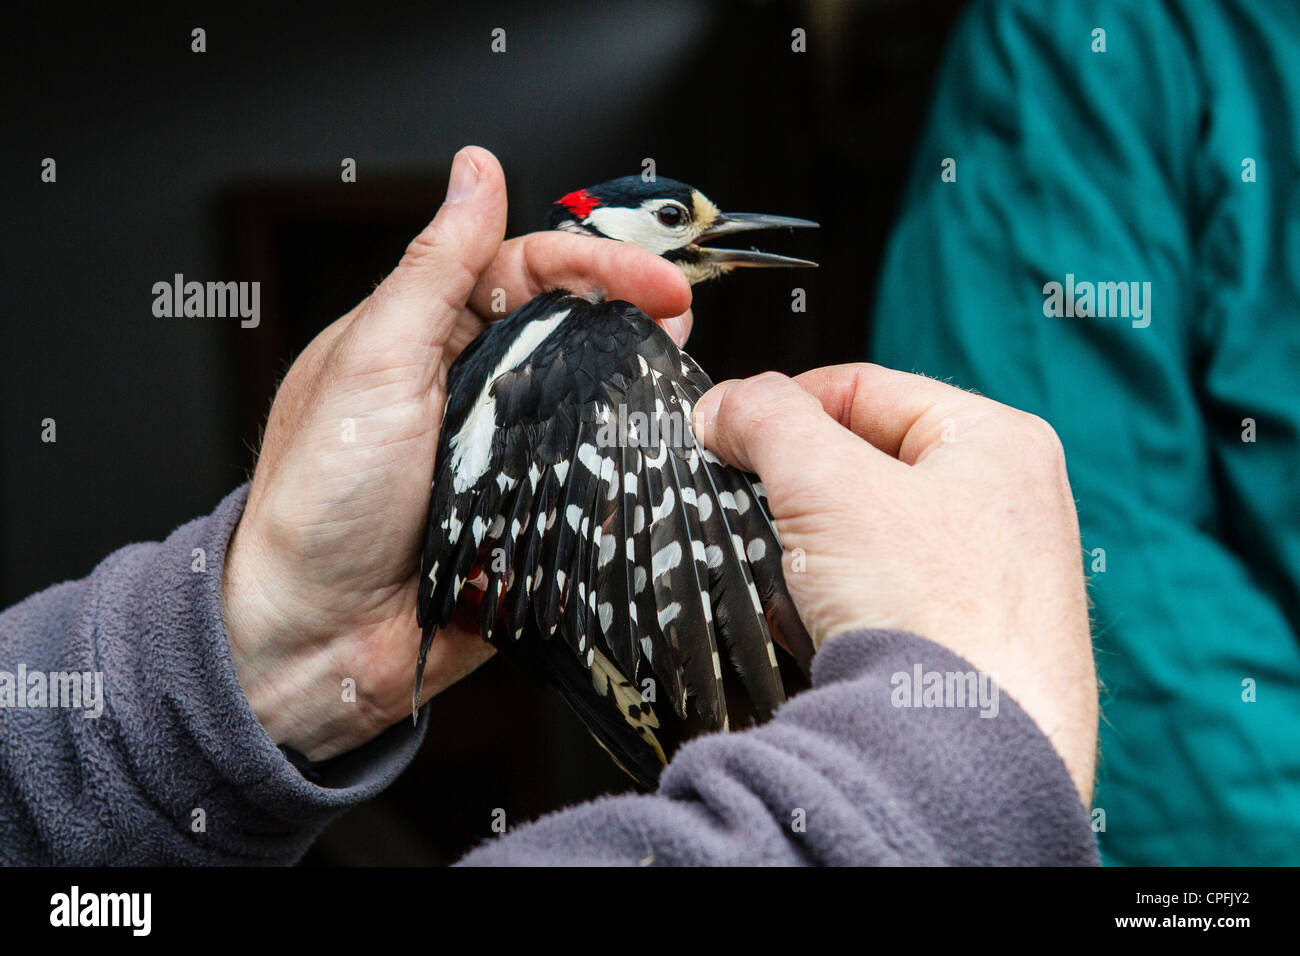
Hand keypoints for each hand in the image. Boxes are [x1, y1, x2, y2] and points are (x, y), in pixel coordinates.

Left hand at [222, 146, 691, 760]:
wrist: (315, 637)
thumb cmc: (318, 502)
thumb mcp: (374, 363)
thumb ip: (436, 269)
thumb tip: (474, 173)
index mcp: (425, 336)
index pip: (527, 270)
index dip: (597, 263)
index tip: (656, 279)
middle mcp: (468, 387)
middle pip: (568, 327)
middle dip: (630, 315)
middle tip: (680, 319)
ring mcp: (498, 450)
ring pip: (585, 399)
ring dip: (633, 384)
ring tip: (678, 377)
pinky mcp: (522, 512)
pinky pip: (583, 478)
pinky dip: (618, 462)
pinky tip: (649, 453)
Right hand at [691, 364, 1096, 801]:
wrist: (966, 754)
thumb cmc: (932, 614)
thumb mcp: (826, 484)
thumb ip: (768, 422)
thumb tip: (726, 405)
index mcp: (999, 441)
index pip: (866, 389)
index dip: (785, 405)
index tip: (727, 429)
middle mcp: (1014, 506)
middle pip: (867, 465)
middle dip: (799, 493)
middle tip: (755, 509)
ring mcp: (1000, 581)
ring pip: (869, 538)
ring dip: (813, 557)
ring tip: (793, 583)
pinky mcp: (975, 645)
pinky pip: (884, 601)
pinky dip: (839, 609)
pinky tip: (819, 632)